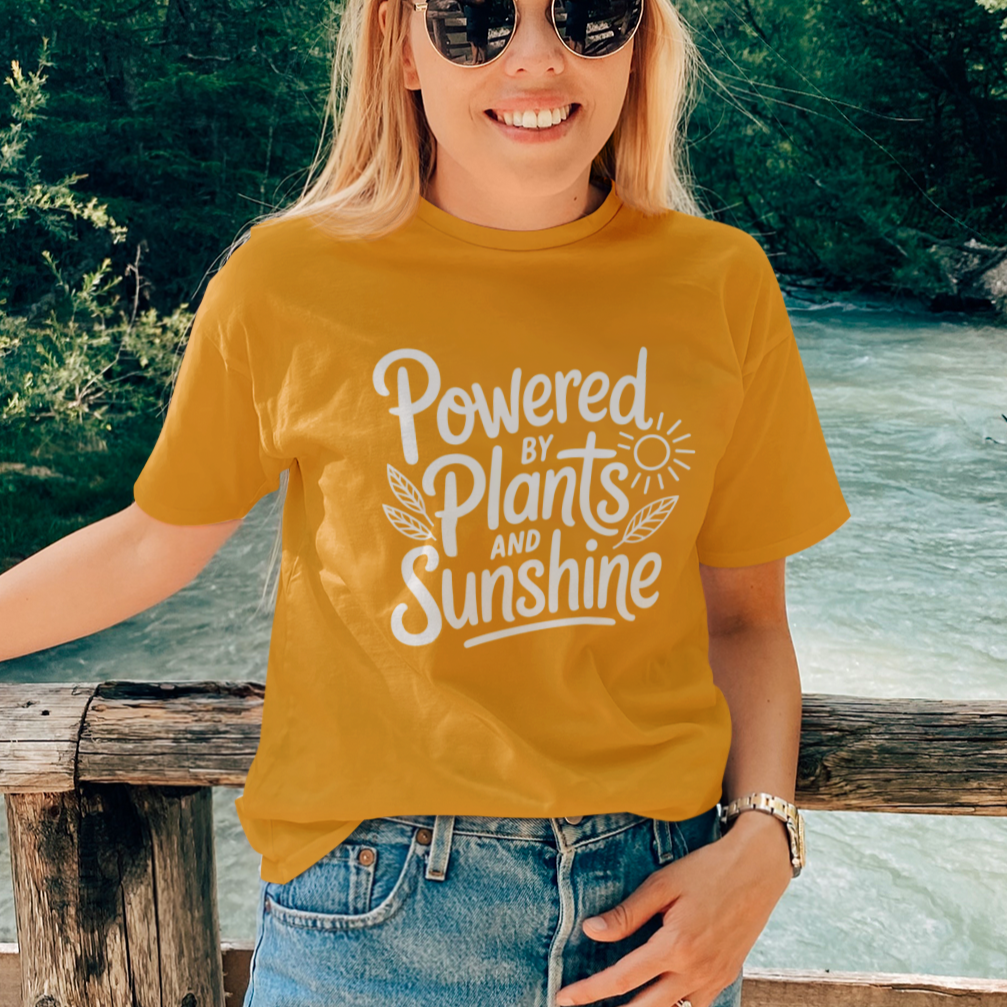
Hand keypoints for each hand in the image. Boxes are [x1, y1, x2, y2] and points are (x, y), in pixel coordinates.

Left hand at [554, 812, 792, 1006]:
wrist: (759, 870)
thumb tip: (591, 931)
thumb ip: (627, 913)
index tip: (564, 999)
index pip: (621, 979)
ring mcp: (714, 978)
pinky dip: (676, 1002)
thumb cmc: (707, 870)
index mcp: (675, 946)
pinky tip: (662, 989)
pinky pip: (696, 1004)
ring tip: (624, 999)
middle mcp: (695, 971)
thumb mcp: (662, 884)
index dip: (589, 992)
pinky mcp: (727, 977)